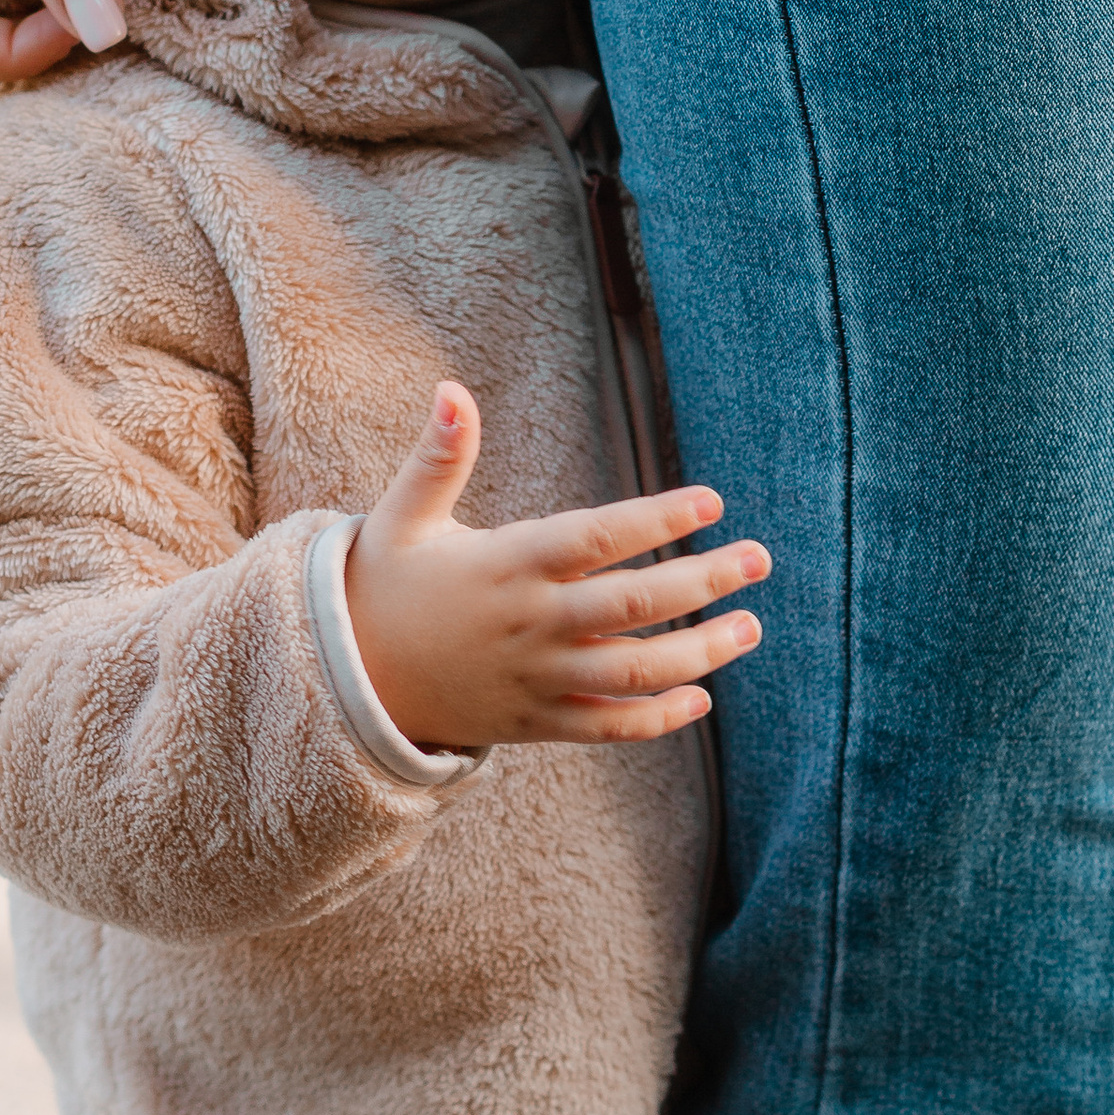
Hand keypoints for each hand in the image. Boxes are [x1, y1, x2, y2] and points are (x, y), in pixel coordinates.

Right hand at [342, 382, 769, 751]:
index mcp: (506, 564)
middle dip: (704, 583)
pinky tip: (702, 697)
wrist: (353, 679)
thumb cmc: (389, 582)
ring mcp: (536, 678)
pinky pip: (607, 726)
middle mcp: (529, 624)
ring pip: (633, 674)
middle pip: (632, 608)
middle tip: (760, 559)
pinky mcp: (536, 721)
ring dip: (701, 654)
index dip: (656, 520)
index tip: (712, 501)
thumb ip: (439, 455)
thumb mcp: (403, 515)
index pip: (596, 539)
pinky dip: (657, 719)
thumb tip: (450, 387)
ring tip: (750, 628)